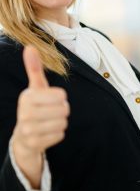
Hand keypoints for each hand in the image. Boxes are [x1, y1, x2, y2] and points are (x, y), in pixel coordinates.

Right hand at [11, 46, 68, 186]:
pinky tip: (48, 131)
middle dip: (62, 110)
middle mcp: (25, 113)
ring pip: (63, 123)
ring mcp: (29, 130)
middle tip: (52, 112)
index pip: (61, 96)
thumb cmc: (35, 106)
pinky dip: (57, 133)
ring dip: (60, 122)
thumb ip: (34, 68)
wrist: (23, 135)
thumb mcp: (35, 87)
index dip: (60, 97)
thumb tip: (30, 47)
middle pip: (64, 110)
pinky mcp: (35, 143)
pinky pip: (60, 135)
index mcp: (27, 97)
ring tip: (50, 121)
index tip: (51, 99)